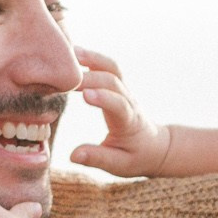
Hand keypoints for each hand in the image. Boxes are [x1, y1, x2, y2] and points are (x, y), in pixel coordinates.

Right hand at [66, 47, 174, 177]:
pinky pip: (105, 66)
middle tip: (63, 77)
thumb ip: (97, 158)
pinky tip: (71, 52)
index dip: (104, 98)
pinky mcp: (117, 85)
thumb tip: (74, 155)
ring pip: (111, 67)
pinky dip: (90, 57)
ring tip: (68, 52)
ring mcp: (124, 90)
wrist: (155, 145)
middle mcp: (128, 100)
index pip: (119, 105)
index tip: (84, 95)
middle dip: (90, 76)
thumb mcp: (119, 165)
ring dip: (91, 58)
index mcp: (129, 121)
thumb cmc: (136, 156)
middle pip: (112, 81)